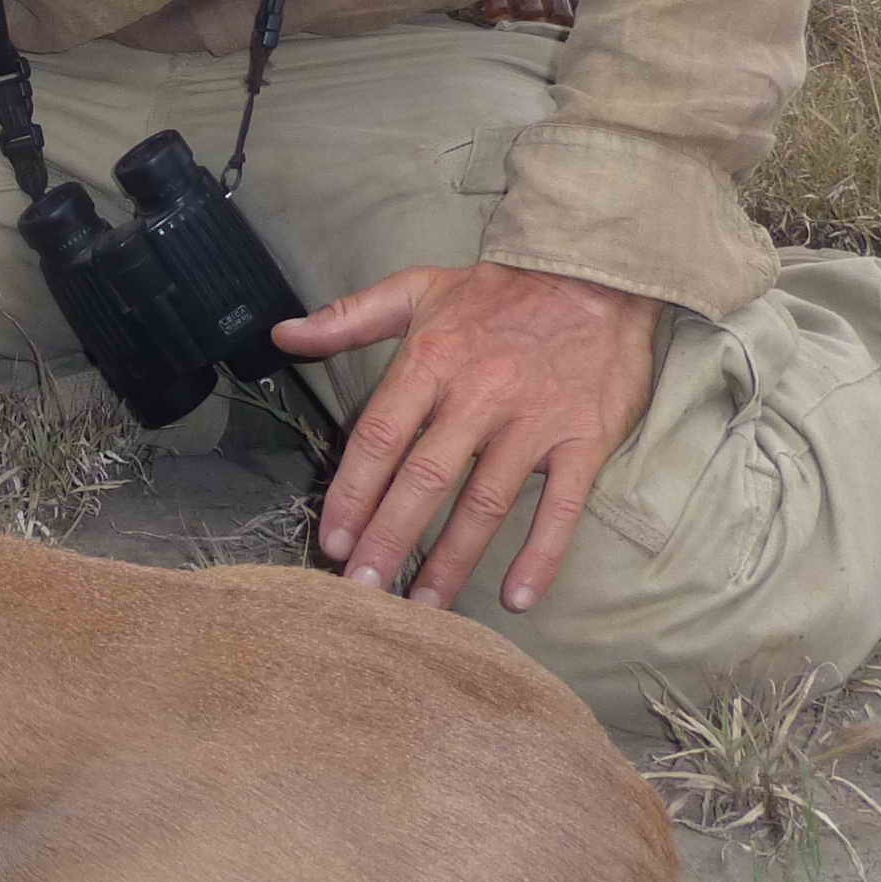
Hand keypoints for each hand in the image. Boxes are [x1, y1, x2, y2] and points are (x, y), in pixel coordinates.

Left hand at [271, 263, 661, 614]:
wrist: (597, 273)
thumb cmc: (499, 291)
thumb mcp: (418, 289)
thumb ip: (348, 317)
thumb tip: (283, 335)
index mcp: (433, 360)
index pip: (380, 436)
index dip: (353, 492)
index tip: (333, 541)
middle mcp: (479, 395)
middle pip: (425, 479)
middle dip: (390, 539)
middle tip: (364, 593)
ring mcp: (534, 422)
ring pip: (486, 502)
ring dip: (453, 560)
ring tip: (425, 608)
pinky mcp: (585, 440)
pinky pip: (564, 507)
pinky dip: (543, 554)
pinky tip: (519, 598)